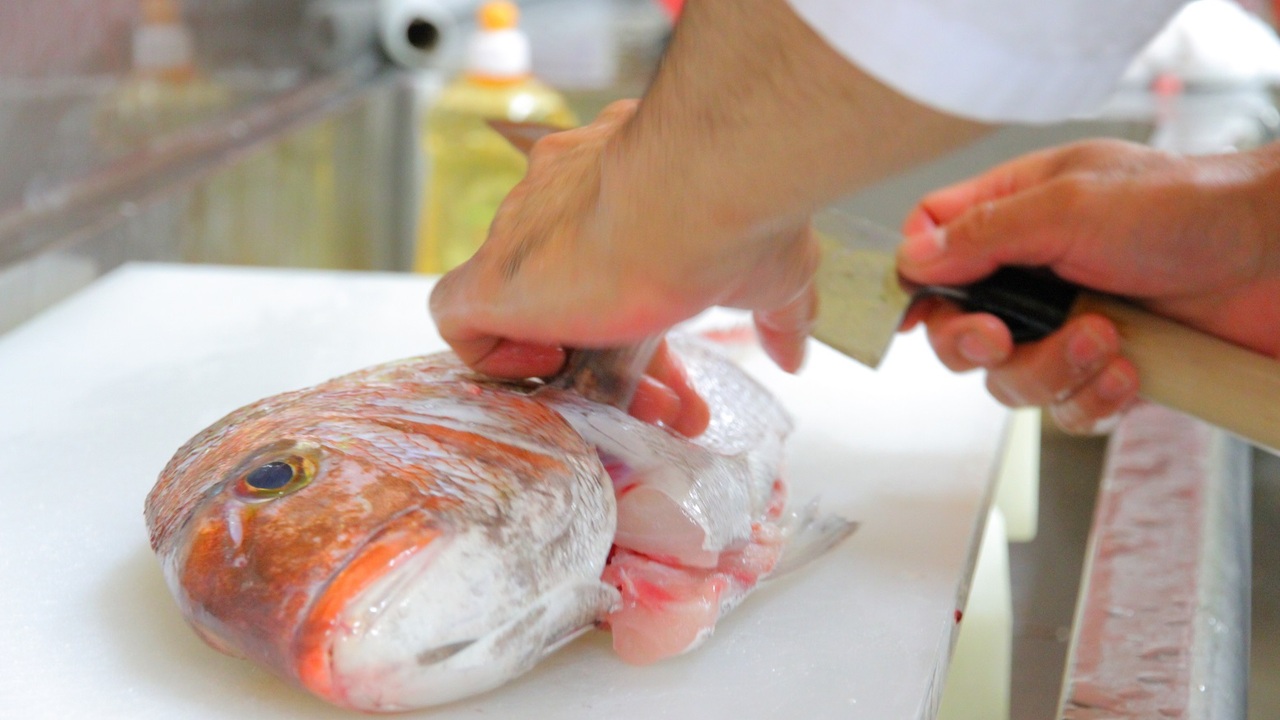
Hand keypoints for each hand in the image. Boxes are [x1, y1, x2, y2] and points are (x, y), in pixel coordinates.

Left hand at [429, 100, 818, 436]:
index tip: (682, 376)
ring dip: (579, 364)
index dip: (650, 322)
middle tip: (669, 407)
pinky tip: (550, 366)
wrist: (691, 198)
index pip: (623, 257)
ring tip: (634, 406)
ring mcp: (522, 232)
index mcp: (626, 181)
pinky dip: (496, 354)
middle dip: (626, 357)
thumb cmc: (734, 214)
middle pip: (578, 289)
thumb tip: (795, 353)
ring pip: (530, 308)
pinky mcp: (493, 275)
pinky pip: (461, 317)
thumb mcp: (777, 271)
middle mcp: (565, 195)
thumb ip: (782, 312)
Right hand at [897, 138, 1279, 432]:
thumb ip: (985, 233)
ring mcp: (1068, 325)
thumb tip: (913, 258)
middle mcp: (1035, 274)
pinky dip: (1092, 397)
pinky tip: (1127, 369)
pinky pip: (1066, 410)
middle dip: (976, 344)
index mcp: (1016, 213)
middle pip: (957, 330)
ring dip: (1049, 370)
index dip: (917, 282)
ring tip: (1101, 340)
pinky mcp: (1106, 370)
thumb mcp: (1070, 205)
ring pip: (1010, 381)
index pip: (934, 247)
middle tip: (1000, 338)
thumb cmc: (1190, 208)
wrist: (1277, 259)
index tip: (917, 309)